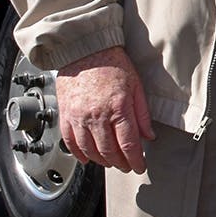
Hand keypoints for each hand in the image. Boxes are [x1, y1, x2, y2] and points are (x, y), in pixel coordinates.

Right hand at [56, 45, 154, 172]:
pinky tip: (87, 157)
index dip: (135, 160)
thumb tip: (149, 135)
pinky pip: (70, 142)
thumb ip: (142, 113)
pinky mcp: (66, 115)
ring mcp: (79, 117)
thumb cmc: (111, 63)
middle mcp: (97, 115)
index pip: (128, 144)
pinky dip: (79, 154)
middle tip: (126, 166)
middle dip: (120, 163)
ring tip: (110, 162)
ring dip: (102, 161)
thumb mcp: (135, 84)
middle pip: (109, 151)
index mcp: (118, 107)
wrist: (85, 50)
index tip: (139, 166)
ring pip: (90, 150)